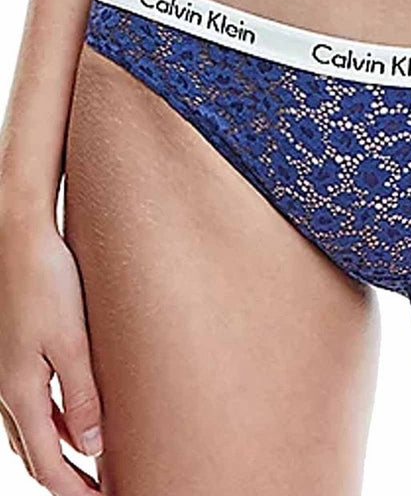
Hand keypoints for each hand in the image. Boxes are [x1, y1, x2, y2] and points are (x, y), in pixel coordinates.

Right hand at [0, 194, 101, 494]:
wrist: (19, 239)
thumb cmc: (48, 284)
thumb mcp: (71, 341)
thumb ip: (82, 394)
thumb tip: (94, 445)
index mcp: (20, 392)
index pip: (47, 462)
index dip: (74, 491)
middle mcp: (8, 390)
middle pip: (37, 453)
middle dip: (66, 478)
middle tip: (101, 493)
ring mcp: (8, 373)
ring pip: (35, 430)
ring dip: (62, 452)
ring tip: (94, 466)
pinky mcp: (17, 354)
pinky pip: (35, 404)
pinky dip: (56, 422)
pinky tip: (79, 417)